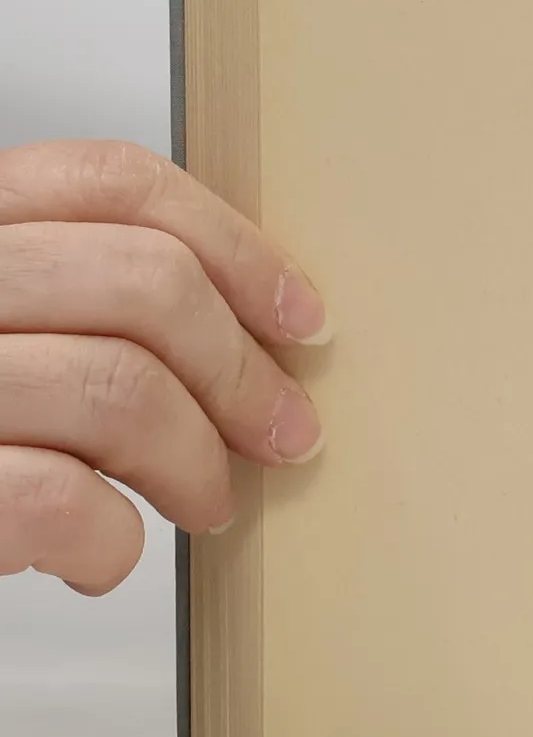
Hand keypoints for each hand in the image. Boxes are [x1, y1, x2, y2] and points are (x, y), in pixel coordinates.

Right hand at [0, 140, 328, 594]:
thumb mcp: (4, 327)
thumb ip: (72, 297)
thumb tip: (249, 324)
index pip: (106, 180)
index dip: (233, 246)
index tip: (301, 318)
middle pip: (141, 281)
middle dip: (240, 371)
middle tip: (281, 436)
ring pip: (116, 388)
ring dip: (195, 462)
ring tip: (200, 504)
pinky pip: (55, 498)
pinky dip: (111, 541)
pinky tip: (100, 556)